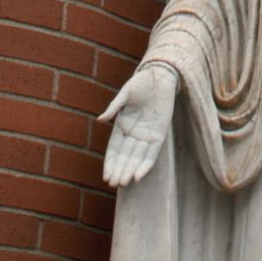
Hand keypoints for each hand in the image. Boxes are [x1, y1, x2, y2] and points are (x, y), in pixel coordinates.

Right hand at [100, 62, 176, 187]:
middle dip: (119, 170)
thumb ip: (114, 108)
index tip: (106, 176)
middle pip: (125, 156)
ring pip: (137, 158)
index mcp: (122, 125)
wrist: (161, 76)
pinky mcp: (160, 134)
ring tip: (124, 183)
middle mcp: (134, 134)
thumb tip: (100, 120)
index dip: (110, 162)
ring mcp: (147, 135)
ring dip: (130, 170)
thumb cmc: (140, 83)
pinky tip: (139, 176)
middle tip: (113, 184)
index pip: (114, 149)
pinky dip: (146, 165)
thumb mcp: (125, 95)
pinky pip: (153, 153)